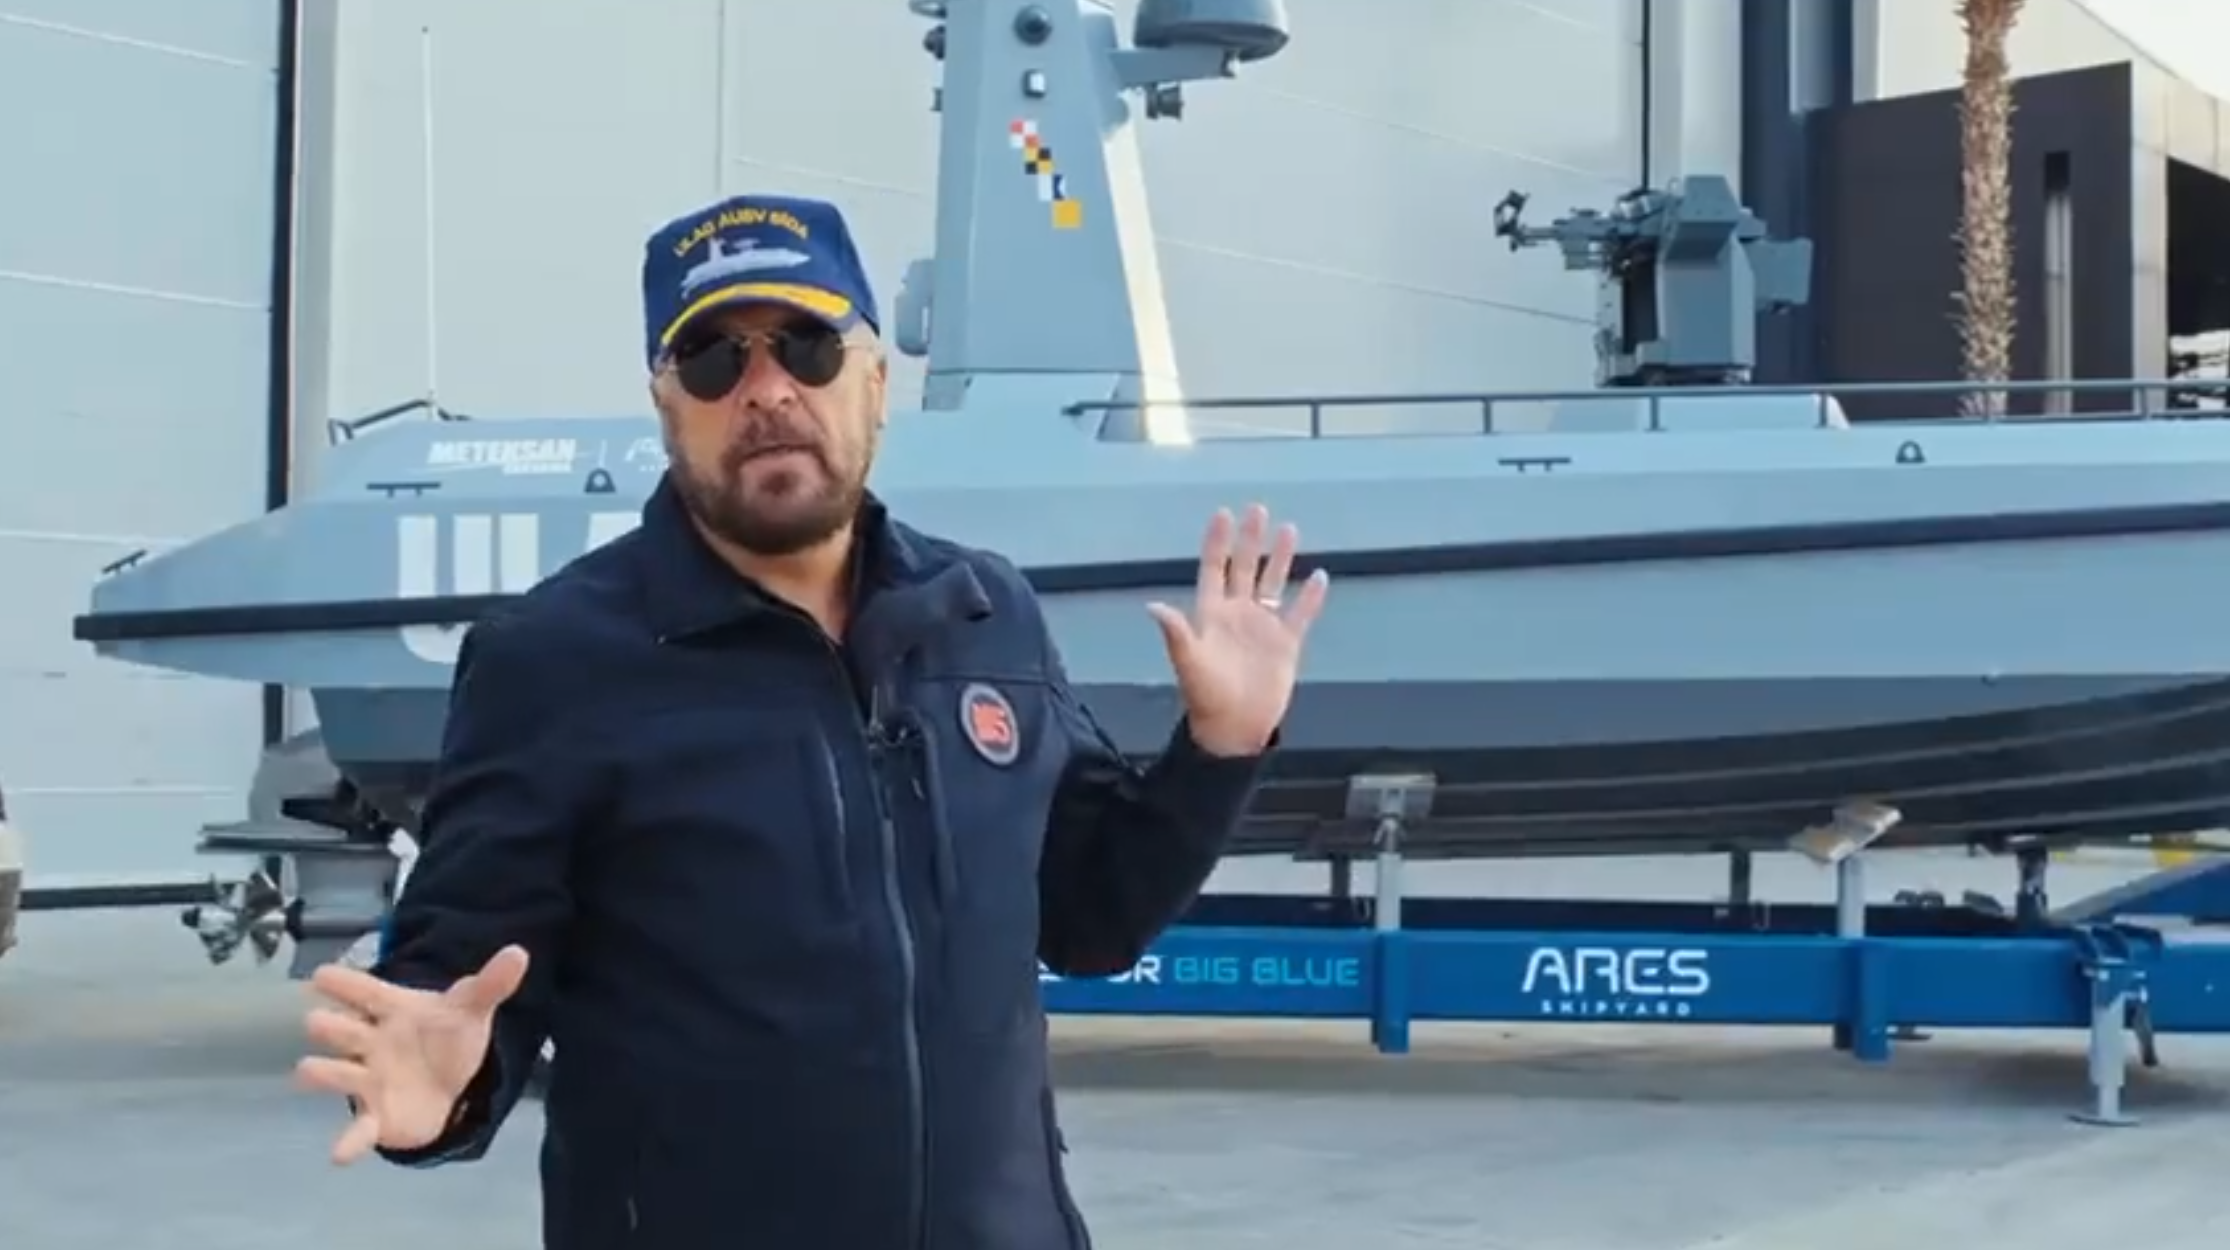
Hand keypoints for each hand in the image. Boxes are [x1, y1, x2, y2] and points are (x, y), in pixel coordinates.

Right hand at [295, 944, 529, 1164]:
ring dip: (325, 1074)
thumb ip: (490, 983)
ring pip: (341, 1075)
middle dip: (332, 1026)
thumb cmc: (446, 1038)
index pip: (367, 992)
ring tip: (306, 1071)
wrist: (449, 1086)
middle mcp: (371, 1043)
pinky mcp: (375, 1117)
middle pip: (347, 1032)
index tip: (321, 976)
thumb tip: (520, 952)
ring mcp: (368, 1080)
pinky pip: (359, 1130)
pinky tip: (339, 1155)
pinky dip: (349, 1142)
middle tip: (316, 1020)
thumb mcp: (471, 1010)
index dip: (345, 983)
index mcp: (392, 1010)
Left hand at [1146, 504, 1329, 756]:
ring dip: (1280, 558)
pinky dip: (1310, 597)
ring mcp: (1262, 627)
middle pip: (1244, 568)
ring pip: (1273, 583)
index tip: (1223, 514)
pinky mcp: (1286, 644)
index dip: (1217, 543)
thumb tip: (1154, 606)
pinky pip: (1300, 614)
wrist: (1235, 729)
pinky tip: (1319, 576)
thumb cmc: (1206, 696)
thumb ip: (1176, 633)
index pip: (1214, 569)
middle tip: (1257, 509)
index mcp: (1211, 614)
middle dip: (1250, 540)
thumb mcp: (1189, 662)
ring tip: (1288, 530)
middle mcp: (1237, 614)